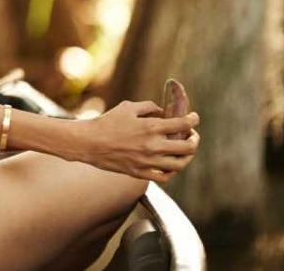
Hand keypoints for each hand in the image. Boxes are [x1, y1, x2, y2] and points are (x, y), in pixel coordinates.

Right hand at [71, 100, 200, 183]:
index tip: (194, 118)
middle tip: (192, 135)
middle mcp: (153, 146)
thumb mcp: (128, 107)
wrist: (89, 142)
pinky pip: (165, 176)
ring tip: (185, 151)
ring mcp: (148, 162)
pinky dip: (172, 171)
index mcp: (151, 127)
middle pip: (187, 147)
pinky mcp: (140, 173)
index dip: (193, 120)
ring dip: (187, 156)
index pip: (183, 124)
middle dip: (194, 139)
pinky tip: (171, 164)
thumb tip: (163, 112)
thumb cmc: (107, 122)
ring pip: (180, 164)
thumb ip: (149, 107)